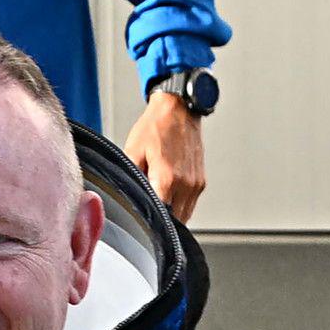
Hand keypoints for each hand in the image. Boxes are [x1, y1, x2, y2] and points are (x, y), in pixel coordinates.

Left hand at [124, 86, 207, 223]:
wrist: (179, 109)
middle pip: (173, 221)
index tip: (142, 218)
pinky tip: (169, 195)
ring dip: (172, 215)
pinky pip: (190, 205)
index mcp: (167, 179)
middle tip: (149, 211)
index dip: (149, 220)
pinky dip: (180, 206)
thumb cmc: (156, 125)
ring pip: (185, 216)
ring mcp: (196, 184)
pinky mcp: (201, 182)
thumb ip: (130, 178)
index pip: (160, 217)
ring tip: (159, 202)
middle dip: (161, 220)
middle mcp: (185, 184)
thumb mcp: (132, 150)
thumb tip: (128, 196)